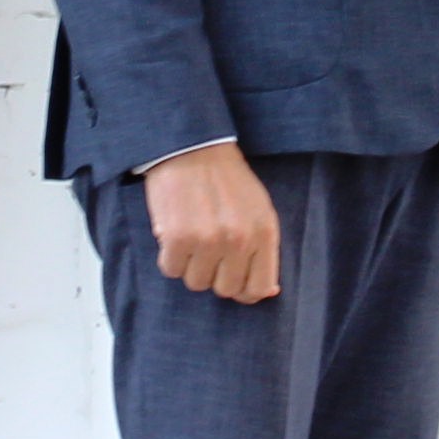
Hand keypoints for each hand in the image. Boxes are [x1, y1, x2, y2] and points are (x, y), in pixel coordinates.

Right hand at [145, 143, 281, 301]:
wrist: (192, 147)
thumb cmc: (226, 179)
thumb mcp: (259, 209)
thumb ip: (264, 250)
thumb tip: (269, 291)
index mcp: (264, 233)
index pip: (258, 288)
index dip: (243, 290)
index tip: (232, 279)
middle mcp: (239, 240)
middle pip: (225, 289)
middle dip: (215, 274)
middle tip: (208, 249)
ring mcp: (208, 240)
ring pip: (196, 282)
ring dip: (190, 264)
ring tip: (191, 237)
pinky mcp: (177, 238)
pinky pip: (170, 269)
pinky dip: (170, 256)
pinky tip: (175, 233)